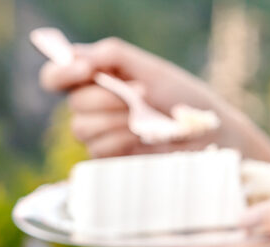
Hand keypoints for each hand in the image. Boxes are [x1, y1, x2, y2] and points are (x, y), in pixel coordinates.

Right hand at [39, 37, 269, 161]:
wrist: (213, 138)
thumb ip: (113, 56)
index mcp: (100, 81)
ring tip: (147, 122)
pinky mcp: (112, 166)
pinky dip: (123, 143)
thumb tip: (75, 57)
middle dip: (107, 100)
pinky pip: (99, 153)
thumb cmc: (186, 101)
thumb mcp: (152, 71)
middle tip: (140, 99)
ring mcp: (102, 140)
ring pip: (84, 131)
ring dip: (118, 123)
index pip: (57, 76)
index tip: (82, 70)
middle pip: (74, 106)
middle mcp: (95, 110)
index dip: (60, 73)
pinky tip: (144, 141)